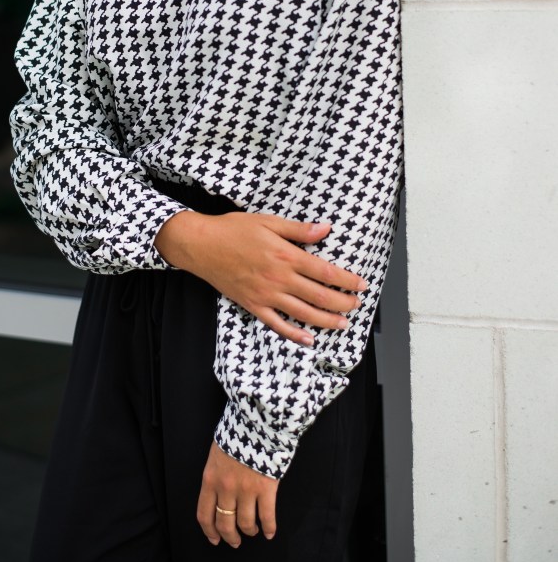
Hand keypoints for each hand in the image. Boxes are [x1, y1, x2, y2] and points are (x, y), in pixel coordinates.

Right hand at [155, 209, 367, 345]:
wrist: (201, 245)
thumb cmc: (233, 229)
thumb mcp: (268, 221)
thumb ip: (298, 229)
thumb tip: (325, 229)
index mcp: (285, 256)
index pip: (325, 272)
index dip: (347, 280)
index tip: (361, 284)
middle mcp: (279, 278)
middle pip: (319, 296)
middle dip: (342, 303)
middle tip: (356, 305)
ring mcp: (266, 295)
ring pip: (303, 313)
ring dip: (326, 321)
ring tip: (342, 324)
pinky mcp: (253, 305)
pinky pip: (276, 324)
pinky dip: (294, 334)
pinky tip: (308, 340)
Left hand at [197, 441, 277, 547]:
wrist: (258, 420)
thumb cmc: (237, 431)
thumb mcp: (217, 452)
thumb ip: (216, 473)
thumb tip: (218, 489)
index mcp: (210, 479)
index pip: (204, 514)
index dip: (209, 531)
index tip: (214, 539)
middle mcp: (226, 488)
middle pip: (224, 523)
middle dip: (230, 536)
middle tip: (235, 541)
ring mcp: (246, 490)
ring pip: (245, 523)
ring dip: (249, 531)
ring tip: (252, 531)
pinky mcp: (266, 488)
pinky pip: (266, 516)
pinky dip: (268, 528)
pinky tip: (269, 533)